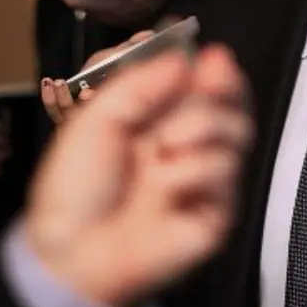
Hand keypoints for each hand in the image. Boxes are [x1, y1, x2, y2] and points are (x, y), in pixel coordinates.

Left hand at [25, 44, 253, 306]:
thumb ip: (139, 84)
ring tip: (168, 142)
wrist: (69, 251)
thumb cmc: (75, 189)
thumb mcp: (95, 119)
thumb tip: (184, 58)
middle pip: (232, 105)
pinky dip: (195, 170)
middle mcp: (186, 147)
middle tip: (213, 76)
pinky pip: (225, 173)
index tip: (212, 55)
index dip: (212, 69)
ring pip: (237, 133)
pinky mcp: (215, 211)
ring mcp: (203, 179)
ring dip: (205, 125)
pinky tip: (166, 183)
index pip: (201, 86)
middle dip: (225, 87)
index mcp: (158, 122)